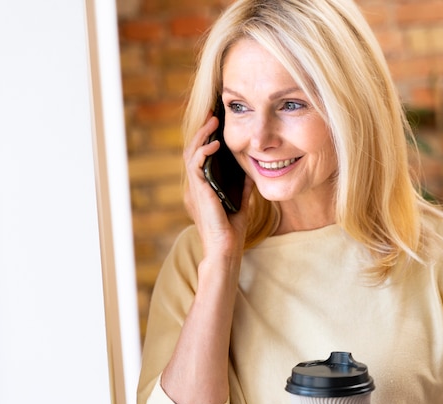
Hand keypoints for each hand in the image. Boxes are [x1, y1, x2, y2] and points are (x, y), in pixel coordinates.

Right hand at [182, 113, 253, 258]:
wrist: (226, 249)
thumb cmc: (232, 232)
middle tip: (213, 114)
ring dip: (202, 135)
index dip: (207, 138)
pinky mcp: (198, 191)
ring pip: (192, 153)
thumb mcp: (241, 203)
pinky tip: (215, 144)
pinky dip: (204, 151)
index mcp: (203, 187)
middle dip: (203, 130)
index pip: (201, 157)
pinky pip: (196, 165)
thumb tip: (250, 171)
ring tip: (213, 121)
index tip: (217, 123)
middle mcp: (196, 186)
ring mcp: (195, 188)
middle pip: (194, 149)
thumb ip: (243, 187)